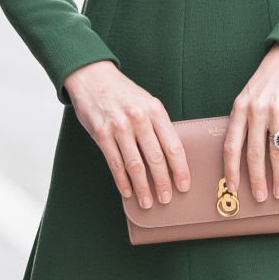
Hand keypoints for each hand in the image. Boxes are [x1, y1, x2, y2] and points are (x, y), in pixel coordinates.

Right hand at [64, 60, 190, 208]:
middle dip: (162, 183)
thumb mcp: (146, 101)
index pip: (173, 145)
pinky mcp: (102, 134)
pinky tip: (128, 191)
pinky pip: (115, 163)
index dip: (180, 169)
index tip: (184, 185)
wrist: (93, 77)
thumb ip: (157, 125)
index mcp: (155, 110)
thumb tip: (169, 157)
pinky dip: (122, 181)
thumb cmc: (123, 92)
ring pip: (135, 165)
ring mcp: (119, 127)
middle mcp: (139, 118)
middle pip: (155, 158)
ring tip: (148, 202)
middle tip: (167, 199)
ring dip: (143, 187)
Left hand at [223, 42, 278, 201]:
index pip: (231, 144)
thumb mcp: (250, 94)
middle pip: (254, 153)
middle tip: (260, 197)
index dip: (231, 169)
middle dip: (256, 180)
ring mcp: (278, 109)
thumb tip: (245, 154)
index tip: (232, 188)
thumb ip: (246, 119)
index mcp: (240, 106)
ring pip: (276, 152)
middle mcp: (257, 109)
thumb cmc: (271, 77)